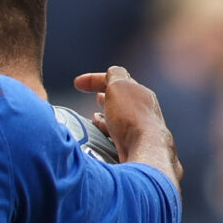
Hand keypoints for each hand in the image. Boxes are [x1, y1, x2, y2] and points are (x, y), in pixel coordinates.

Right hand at [74, 65, 181, 183]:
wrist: (145, 150)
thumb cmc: (131, 117)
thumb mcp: (119, 87)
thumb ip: (114, 76)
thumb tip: (112, 72)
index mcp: (140, 92)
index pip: (117, 78)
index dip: (94, 79)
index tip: (76, 83)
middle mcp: (143, 108)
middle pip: (122, 97)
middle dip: (107, 95)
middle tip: (95, 96)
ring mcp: (140, 126)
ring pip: (120, 115)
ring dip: (107, 113)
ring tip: (94, 115)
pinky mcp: (135, 143)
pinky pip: (119, 132)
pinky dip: (108, 128)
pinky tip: (101, 132)